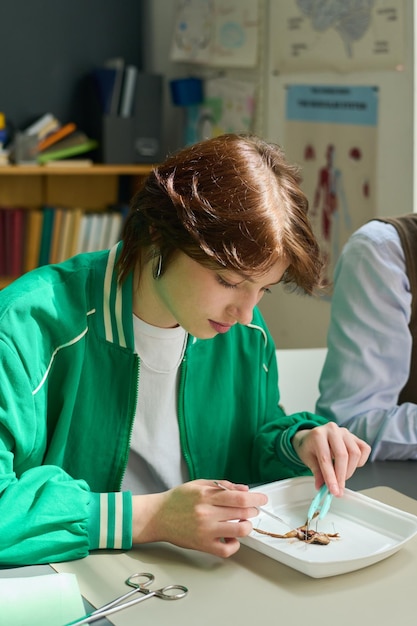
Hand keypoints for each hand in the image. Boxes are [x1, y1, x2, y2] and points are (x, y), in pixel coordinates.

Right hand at [131, 479, 267, 556]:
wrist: (158, 516)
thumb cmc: (178, 499)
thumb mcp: (199, 484)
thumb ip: (223, 486)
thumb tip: (244, 490)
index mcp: (206, 495)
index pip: (239, 498)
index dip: (256, 499)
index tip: (263, 499)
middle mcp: (207, 513)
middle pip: (242, 513)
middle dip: (253, 511)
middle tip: (253, 509)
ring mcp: (205, 531)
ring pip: (239, 531)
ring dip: (246, 526)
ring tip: (243, 522)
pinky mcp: (203, 545)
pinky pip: (227, 549)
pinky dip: (235, 544)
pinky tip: (232, 537)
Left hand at [291, 422, 370, 495]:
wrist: (312, 436)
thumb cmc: (310, 447)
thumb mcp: (308, 459)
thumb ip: (317, 472)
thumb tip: (322, 487)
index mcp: (318, 434)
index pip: (326, 459)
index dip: (330, 477)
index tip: (334, 491)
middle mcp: (333, 430)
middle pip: (342, 455)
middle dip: (341, 476)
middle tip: (339, 489)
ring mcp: (345, 432)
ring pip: (355, 453)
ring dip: (350, 470)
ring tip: (341, 477)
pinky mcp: (355, 436)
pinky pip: (364, 449)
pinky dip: (360, 461)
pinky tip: (350, 465)